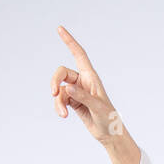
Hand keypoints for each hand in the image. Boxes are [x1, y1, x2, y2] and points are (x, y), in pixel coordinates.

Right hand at [51, 26, 119, 141]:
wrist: (109, 135)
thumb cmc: (109, 119)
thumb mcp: (97, 107)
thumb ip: (82, 96)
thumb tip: (67, 88)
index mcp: (91, 77)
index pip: (79, 54)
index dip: (69, 41)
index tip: (60, 29)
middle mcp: (82, 81)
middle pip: (62, 73)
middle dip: (55, 81)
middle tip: (53, 93)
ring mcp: (77, 91)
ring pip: (60, 89)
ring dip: (58, 101)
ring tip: (62, 114)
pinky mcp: (73, 102)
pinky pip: (60, 99)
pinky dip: (59, 106)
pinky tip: (63, 115)